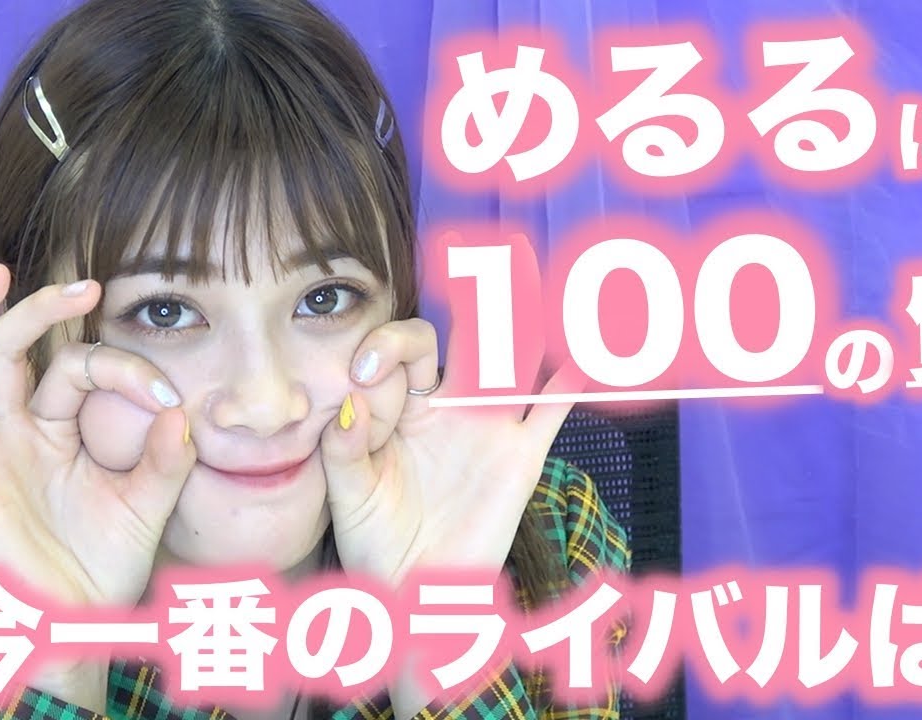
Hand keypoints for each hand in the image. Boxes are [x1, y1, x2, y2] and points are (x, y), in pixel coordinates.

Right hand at [0, 264, 194, 609]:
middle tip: (84, 285)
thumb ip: (165, 462)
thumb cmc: (111, 558)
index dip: (126, 372)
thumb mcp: (149, 504)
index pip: (80, 369)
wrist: (86, 621)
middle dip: (40, 312)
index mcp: (60, 426)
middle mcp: (15, 432)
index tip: (170, 402)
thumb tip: (181, 416)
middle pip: (11, 352)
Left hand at [318, 317, 579, 584]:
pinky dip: (567, 385)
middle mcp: (446, 407)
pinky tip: (578, 359)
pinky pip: (550, 413)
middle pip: (461, 339)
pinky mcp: (519, 457)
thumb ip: (344, 450)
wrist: (416, 594)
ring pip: (511, 365)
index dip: (383, 353)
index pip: (400, 354)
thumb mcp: (346, 496)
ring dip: (523, 329)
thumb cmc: (375, 544)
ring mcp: (486, 428)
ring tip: (527, 294)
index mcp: (400, 407)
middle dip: (469, 305)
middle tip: (457, 293)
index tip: (363, 377)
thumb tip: (350, 405)